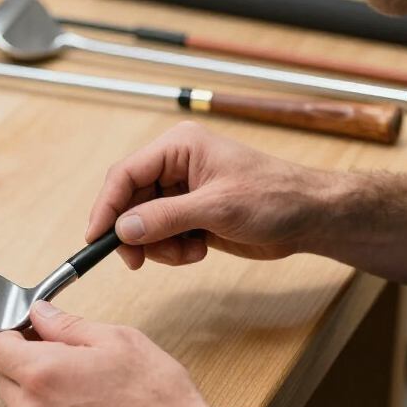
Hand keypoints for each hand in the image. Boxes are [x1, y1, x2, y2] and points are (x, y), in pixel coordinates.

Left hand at [0, 301, 240, 406]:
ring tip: (85, 394)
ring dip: (38, 397)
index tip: (32, 334)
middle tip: (66, 360)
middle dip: (25, 365)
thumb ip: (68, 325)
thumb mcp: (119, 340)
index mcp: (43, 373)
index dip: (13, 335)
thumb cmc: (158, 398)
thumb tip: (40, 314)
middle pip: (4, 379)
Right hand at [87, 121, 329, 269]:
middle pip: (129, 201)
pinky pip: (162, 236)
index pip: (125, 173)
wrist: (310, 218)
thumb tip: (122, 229)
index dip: (106, 206)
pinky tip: (199, 250)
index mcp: (179, 147)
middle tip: (137, 260)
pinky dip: (172, 250)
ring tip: (188, 251)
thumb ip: (165, 218)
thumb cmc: (275, 197)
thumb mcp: (217, 208)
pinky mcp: (191, 214)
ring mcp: (182, 192)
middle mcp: (176, 166)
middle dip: (134, 233)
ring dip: (158, 245)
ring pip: (143, 223)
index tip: (96, 236)